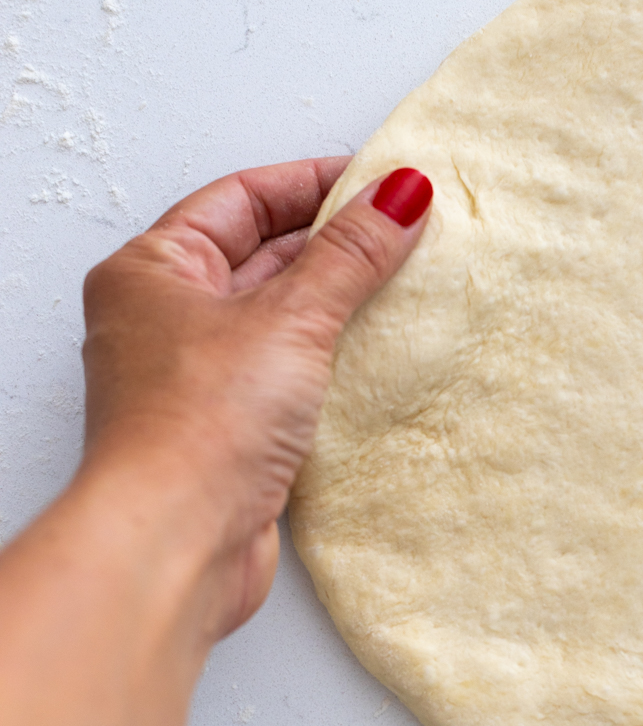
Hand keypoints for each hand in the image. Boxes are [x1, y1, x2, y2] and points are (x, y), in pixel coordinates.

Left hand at [80, 158, 432, 639]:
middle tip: (408, 231)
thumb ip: (350, 255)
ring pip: (278, 317)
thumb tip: (398, 194)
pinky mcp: (229, 431)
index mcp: (151, 271)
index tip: (383, 182)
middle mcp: (164, 320)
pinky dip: (331, 358)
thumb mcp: (290, 319)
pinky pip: (288, 373)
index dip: (314, 184)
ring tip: (407, 284)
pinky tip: (379, 353)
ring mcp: (196, 378)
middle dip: (335, 243)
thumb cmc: (198, 426)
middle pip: (261, 255)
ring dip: (339, 302)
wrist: (176, 543)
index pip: (241, 198)